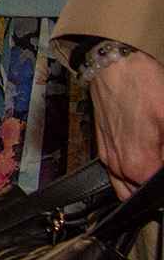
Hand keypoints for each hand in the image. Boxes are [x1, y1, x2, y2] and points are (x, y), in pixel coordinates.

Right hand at [89, 48, 163, 199]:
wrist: (111, 63)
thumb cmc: (141, 85)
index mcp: (138, 164)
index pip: (158, 193)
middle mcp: (118, 165)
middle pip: (140, 195)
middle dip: (154, 186)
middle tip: (162, 164)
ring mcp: (107, 156)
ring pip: (125, 187)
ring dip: (141, 183)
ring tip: (155, 164)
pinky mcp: (102, 145)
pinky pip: (116, 172)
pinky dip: (130, 172)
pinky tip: (144, 154)